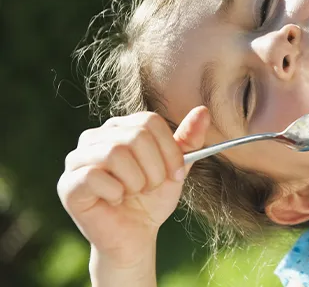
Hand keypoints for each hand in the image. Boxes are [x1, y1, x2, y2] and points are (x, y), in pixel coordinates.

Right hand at [57, 107, 209, 266]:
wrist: (135, 235)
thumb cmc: (152, 199)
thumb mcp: (176, 167)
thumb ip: (189, 139)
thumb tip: (203, 110)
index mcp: (121, 128)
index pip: (150, 121)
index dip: (170, 151)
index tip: (177, 174)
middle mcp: (94, 137)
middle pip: (136, 136)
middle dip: (155, 169)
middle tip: (150, 187)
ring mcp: (77, 159)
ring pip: (116, 153)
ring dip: (136, 181)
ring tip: (133, 193)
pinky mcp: (68, 184)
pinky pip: (96, 177)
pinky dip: (116, 193)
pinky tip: (115, 201)